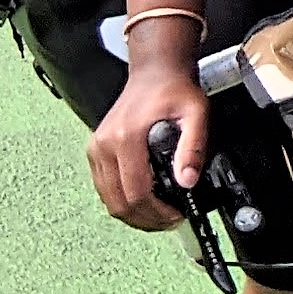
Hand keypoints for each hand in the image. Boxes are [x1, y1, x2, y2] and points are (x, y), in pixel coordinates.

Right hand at [86, 69, 205, 229]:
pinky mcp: (96, 150)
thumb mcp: (196, 115)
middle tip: (169, 220)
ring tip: (159, 215)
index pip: (137, 192)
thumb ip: (193, 148)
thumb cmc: (174, 91)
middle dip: (146, 219)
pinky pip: (104, 187)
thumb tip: (188, 180)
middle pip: (119, 201)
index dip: (158, 212)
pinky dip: (122, 200)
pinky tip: (144, 201)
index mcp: (126, 137)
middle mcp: (105, 145)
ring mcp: (97, 148)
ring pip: (108, 199)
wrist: (155, 73)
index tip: (176, 215)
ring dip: (133, 214)